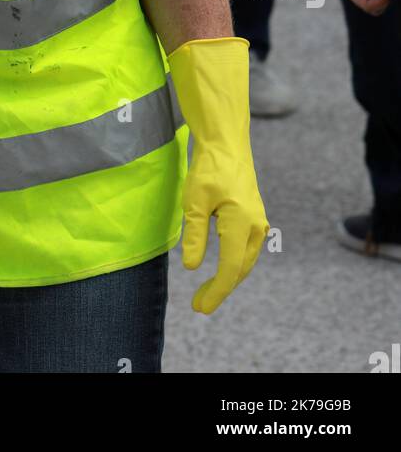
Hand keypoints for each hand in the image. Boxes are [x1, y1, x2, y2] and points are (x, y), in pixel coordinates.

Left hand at [181, 143, 267, 313]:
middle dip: (220, 289)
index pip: (230, 268)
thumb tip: (192, 267)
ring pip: (245, 260)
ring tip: (206, 292)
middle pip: (240, 268)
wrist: (226, 144)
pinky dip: (234, 263)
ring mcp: (258, 222)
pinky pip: (246, 249)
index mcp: (242, 223)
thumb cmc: (208, 168)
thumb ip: (195, 234)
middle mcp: (256, 226)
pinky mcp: (255, 218)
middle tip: (198, 305)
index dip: (216, 291)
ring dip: (228, 278)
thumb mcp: (194, 201)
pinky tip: (220, 270)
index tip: (199, 307)